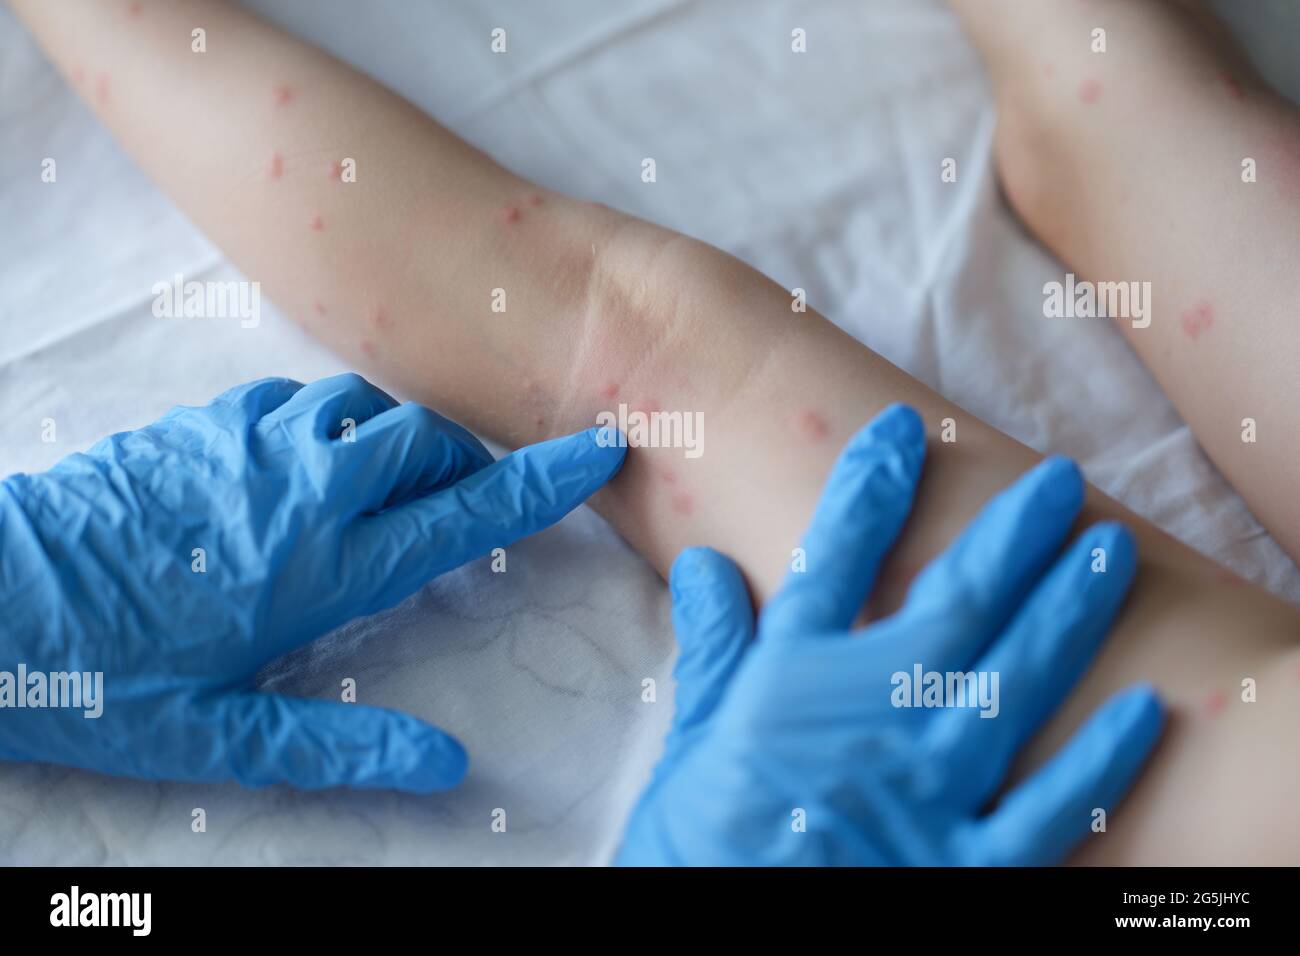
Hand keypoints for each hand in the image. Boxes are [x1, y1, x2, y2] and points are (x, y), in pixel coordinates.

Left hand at [0, 374, 624, 792]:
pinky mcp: (208, 422)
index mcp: (328, 565)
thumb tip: (445, 765)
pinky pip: (301, 397)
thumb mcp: (226, 733)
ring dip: (398, 434)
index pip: (467, 514)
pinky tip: (309, 457)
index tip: (599, 448)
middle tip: (471, 490)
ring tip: (391, 476)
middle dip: (468, 456)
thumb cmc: (106, 679)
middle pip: (427, 440)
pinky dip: (332, 419)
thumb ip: (342, 742)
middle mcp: (306, 488)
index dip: (544, 482)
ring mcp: (254, 442)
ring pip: (368, 406)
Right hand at [617, 404, 1162, 864]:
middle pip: (954, 603)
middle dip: (1012, 534)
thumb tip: (704, 563)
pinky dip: (1099, 762)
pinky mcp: (964, 863)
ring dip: (1068, 614)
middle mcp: (869, 718)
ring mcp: (925, 789)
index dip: (872, 485)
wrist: (719, 942)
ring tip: (1110, 555)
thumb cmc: (698, 844)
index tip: (906, 430)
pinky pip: (1046, 809)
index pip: (835, 560)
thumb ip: (710, 648)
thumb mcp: (688, 742)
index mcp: (791, 682)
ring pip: (1014, 684)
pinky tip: (1145, 712)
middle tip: (1058, 481)